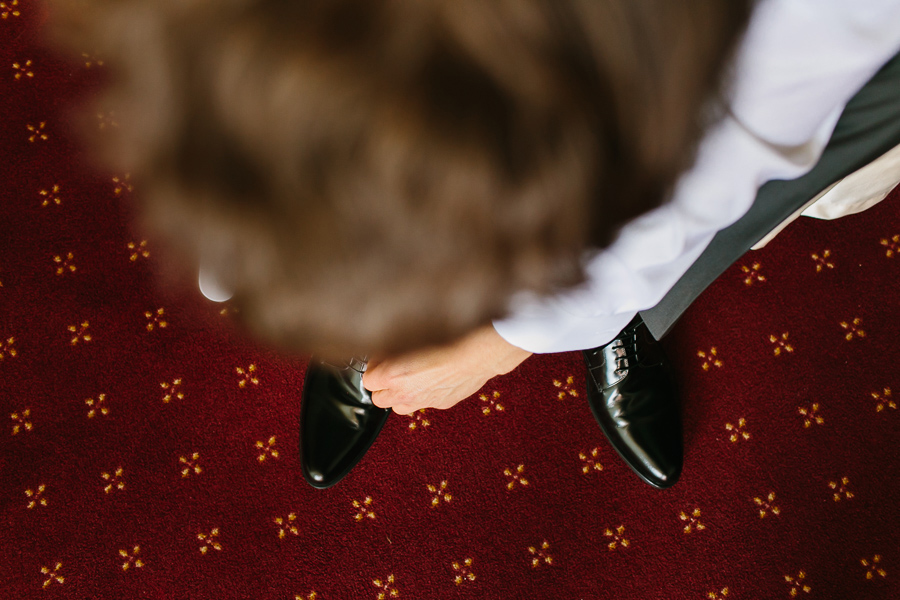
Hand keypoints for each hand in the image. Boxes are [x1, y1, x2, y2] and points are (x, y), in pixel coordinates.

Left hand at [362, 325, 531, 414]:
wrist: (479, 352)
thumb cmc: (448, 337)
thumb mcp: (411, 331)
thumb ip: (390, 343)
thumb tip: (381, 344)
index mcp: (392, 374)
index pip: (367, 379)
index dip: (374, 367)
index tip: (382, 359)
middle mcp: (404, 392)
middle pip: (378, 398)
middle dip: (383, 384)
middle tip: (393, 369)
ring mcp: (422, 401)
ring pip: (397, 407)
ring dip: (399, 394)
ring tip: (409, 378)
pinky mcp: (440, 404)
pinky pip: (422, 403)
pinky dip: (422, 395)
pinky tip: (432, 379)